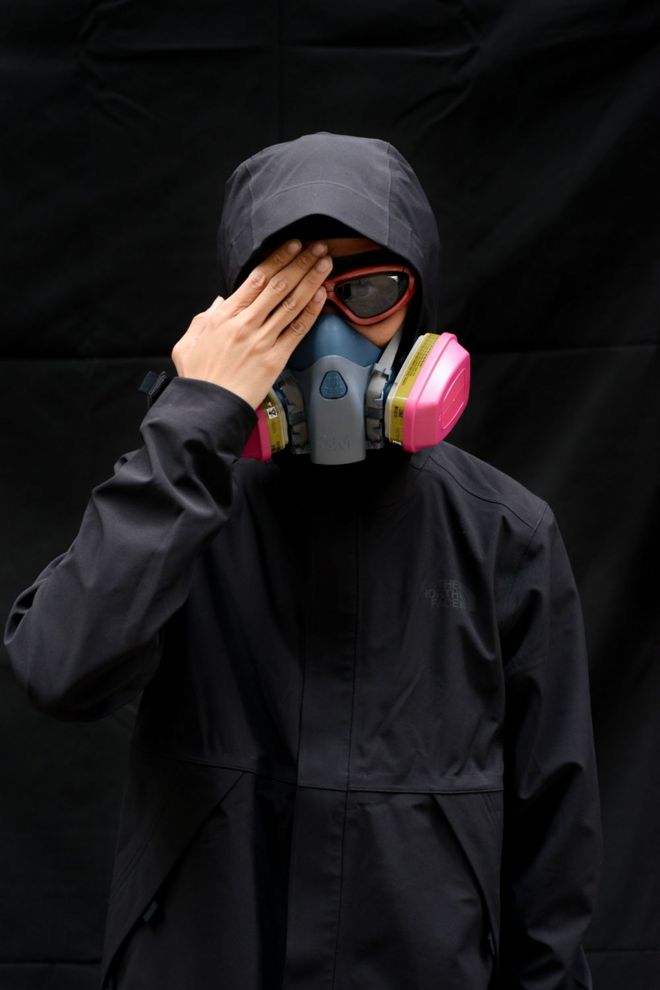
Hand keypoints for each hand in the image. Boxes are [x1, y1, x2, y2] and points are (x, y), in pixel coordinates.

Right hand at [171, 239, 331, 408]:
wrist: (209, 407)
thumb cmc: (198, 377)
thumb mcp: (188, 342)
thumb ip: (203, 318)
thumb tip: (218, 302)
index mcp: (224, 316)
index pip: (256, 278)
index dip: (278, 259)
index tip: (292, 246)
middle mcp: (245, 324)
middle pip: (279, 285)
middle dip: (301, 262)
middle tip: (317, 247)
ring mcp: (262, 340)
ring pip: (291, 303)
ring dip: (311, 280)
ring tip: (325, 263)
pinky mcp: (275, 359)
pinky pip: (297, 329)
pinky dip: (311, 310)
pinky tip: (322, 295)